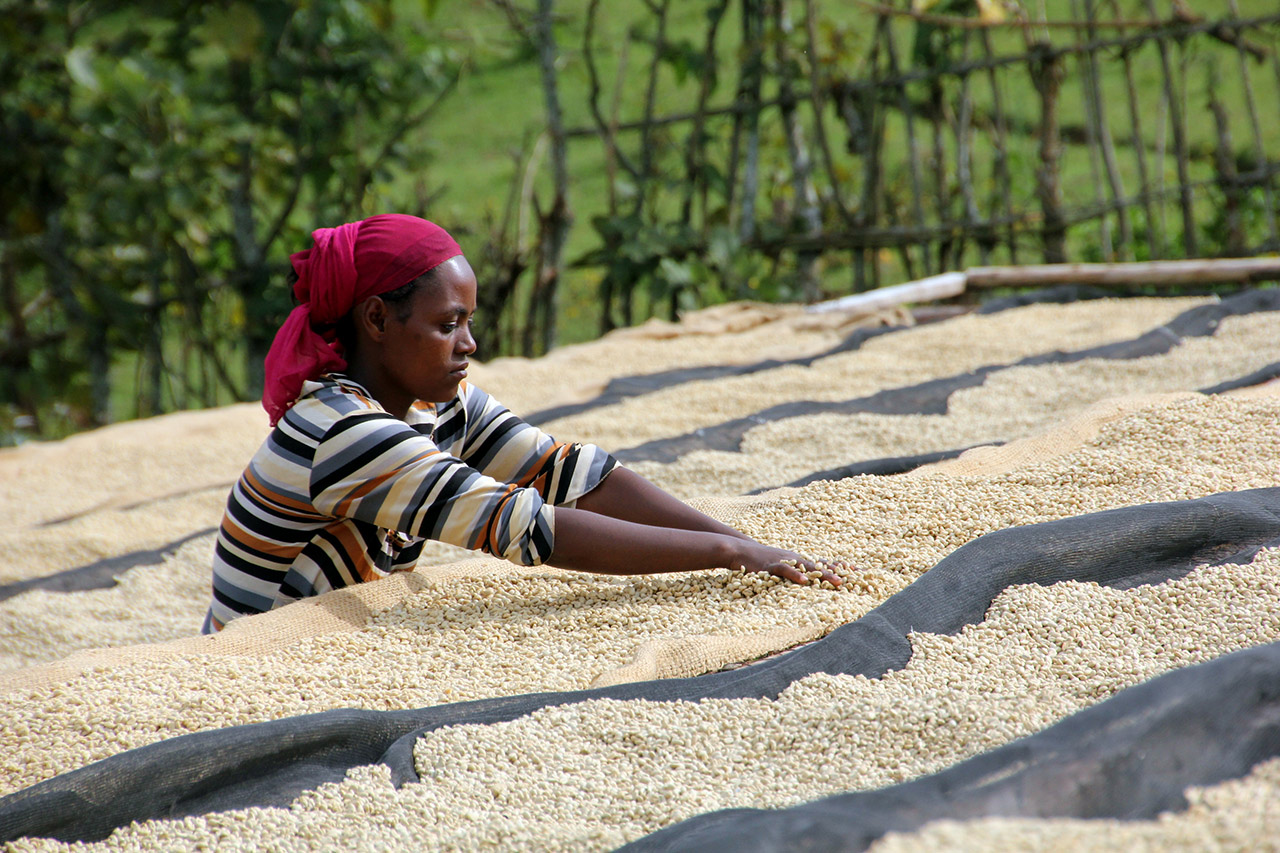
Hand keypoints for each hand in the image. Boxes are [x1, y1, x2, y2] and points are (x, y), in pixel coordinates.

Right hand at [728, 541, 846, 586]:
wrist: (739, 550)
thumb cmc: (759, 561)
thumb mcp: (779, 566)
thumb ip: (792, 572)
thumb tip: (805, 581)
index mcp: (798, 560)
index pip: (823, 562)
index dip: (840, 566)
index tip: (858, 570)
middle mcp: (795, 559)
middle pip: (820, 565)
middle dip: (838, 571)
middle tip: (856, 578)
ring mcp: (784, 561)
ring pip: (808, 568)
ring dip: (824, 574)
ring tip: (838, 581)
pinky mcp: (771, 566)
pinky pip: (785, 570)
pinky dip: (795, 575)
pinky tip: (804, 581)